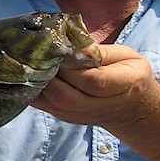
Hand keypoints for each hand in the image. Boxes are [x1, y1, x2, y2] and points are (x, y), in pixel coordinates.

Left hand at [32, 44, 159, 130]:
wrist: (131, 109)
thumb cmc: (128, 74)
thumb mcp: (127, 56)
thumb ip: (100, 52)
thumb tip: (71, 43)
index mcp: (123, 87)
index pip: (92, 80)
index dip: (71, 65)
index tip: (58, 46)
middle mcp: (99, 107)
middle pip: (64, 95)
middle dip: (48, 72)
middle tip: (39, 50)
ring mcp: (79, 115)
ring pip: (50, 102)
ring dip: (36, 80)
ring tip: (31, 59)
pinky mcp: (64, 117)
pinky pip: (42, 104)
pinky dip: (31, 88)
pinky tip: (29, 71)